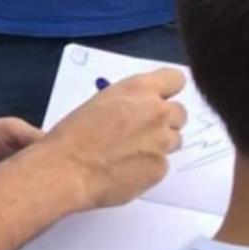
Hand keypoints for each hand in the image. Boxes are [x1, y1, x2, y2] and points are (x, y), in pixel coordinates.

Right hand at [41, 67, 186, 209]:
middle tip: (143, 130)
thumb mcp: (102, 103)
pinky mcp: (160, 168)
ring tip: (132, 152)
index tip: (160, 99)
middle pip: (180, 112)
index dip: (168, 90)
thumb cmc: (73, 134)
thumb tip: (137, 110)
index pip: (176, 79)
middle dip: (166, 120)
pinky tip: (127, 170)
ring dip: (160, 144)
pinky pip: (163, 165)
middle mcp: (156, 112)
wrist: (67, 170)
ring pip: (175, 140)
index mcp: (139, 89)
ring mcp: (161, 141)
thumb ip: (129, 102)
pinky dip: (149, 168)